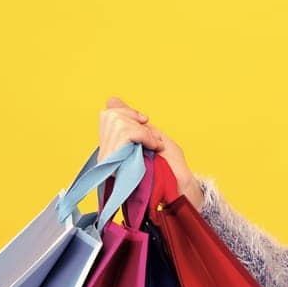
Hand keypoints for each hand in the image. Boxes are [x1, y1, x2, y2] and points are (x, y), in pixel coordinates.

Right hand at [97, 96, 205, 210]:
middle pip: (111, 116)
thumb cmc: (170, 164)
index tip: (144, 120)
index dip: (126, 112)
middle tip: (151, 137)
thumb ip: (131, 120)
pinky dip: (144, 136)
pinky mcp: (116, 163)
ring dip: (143, 131)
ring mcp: (109, 159)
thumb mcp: (151, 135)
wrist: (181, 185)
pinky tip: (153, 147)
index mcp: (114, 146)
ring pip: (119, 125)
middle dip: (135, 121)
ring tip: (153, 145)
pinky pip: (126, 134)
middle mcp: (107, 153)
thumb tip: (112, 101)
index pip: (107, 115)